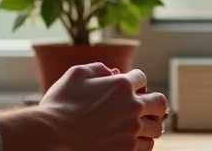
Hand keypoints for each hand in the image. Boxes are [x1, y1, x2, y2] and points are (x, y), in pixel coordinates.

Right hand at [0, 63, 166, 150]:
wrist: (52, 136)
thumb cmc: (60, 104)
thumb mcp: (76, 74)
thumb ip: (98, 69)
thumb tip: (112, 72)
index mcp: (121, 85)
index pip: (141, 77)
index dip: (134, 80)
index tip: (128, 88)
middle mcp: (132, 107)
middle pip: (159, 103)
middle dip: (153, 103)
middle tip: (145, 107)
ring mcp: (131, 131)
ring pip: (156, 128)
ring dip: (149, 125)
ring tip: (139, 126)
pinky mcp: (127, 150)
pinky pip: (146, 147)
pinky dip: (142, 142)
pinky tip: (132, 140)